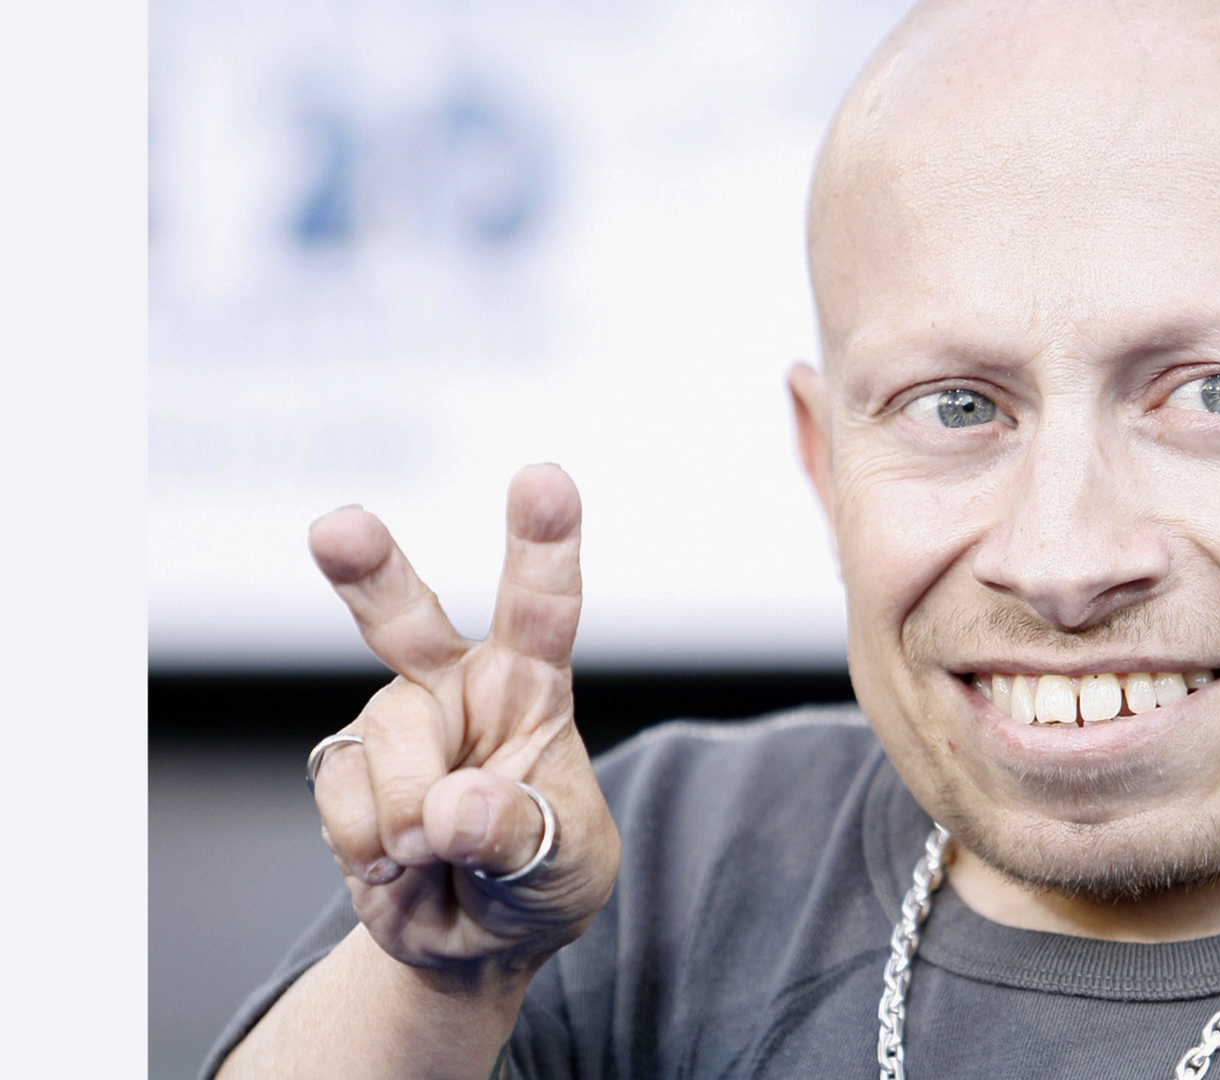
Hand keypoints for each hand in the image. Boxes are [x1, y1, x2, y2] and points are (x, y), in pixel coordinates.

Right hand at [306, 464, 619, 978]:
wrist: (475, 939)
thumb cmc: (544, 875)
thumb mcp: (566, 865)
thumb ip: (522, 835)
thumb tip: (451, 810)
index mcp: (533, 685)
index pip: (543, 606)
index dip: (544, 541)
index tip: (543, 478)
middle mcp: (458, 685)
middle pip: (405, 616)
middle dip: (369, 569)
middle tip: (339, 528)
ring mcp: (396, 722)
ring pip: (384, 746)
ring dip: (409, 816)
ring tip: (438, 853)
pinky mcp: (345, 767)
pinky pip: (341, 797)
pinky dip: (369, 844)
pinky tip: (398, 861)